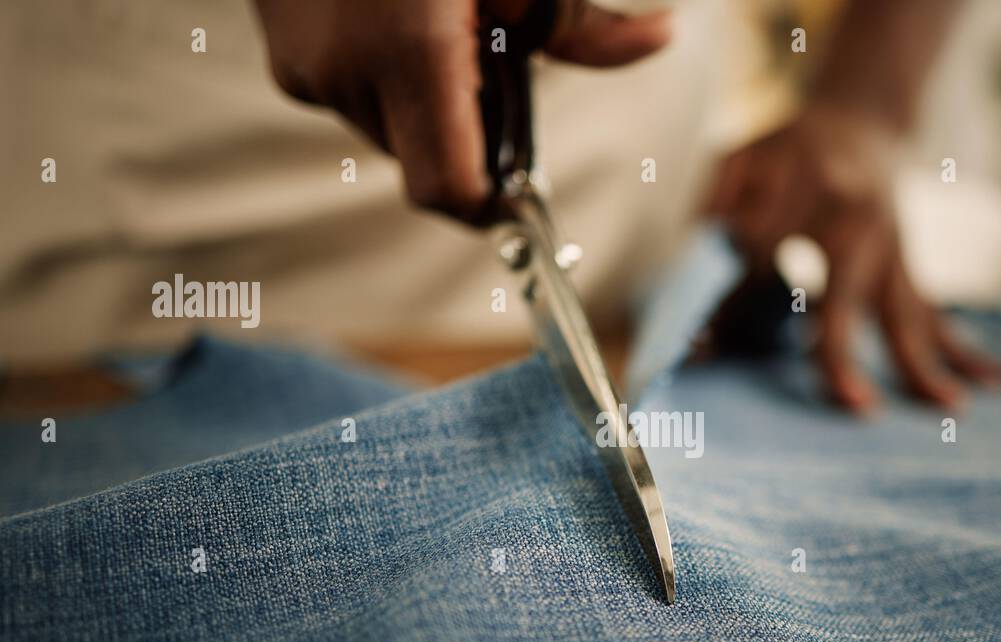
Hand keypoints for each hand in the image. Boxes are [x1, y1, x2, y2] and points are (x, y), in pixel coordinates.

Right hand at [253, 0, 671, 222]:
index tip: (515, 195)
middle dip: (464, 125)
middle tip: (486, 54)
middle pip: (422, 158)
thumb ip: (579, 19)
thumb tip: (662, 38)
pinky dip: (384, 69)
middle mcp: (345, 71)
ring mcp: (301, 64)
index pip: (446, 190)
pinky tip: (396, 8)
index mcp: (408, 51)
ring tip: (433, 17)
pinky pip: (349, 89)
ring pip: (388, 125)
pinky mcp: (279, 49)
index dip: (488, 204)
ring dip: (423, 94)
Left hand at [708, 103, 1000, 412]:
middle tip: (854, 407)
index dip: (731, 305)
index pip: (762, 255)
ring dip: (925, 364)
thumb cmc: (786, 149)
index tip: (704, 351)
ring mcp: (892, 243)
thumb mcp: (740, 159)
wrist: (860, 119)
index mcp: (806, 181)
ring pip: (907, 311)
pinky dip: (960, 349)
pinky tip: (990, 381)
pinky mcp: (908, 265)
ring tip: (951, 407)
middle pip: (847, 296)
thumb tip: (695, 282)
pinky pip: (933, 312)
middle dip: (842, 353)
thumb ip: (716, 209)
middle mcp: (856, 216)